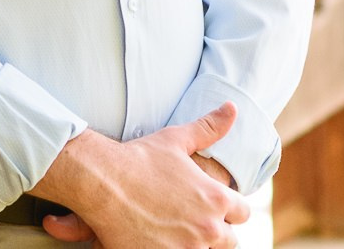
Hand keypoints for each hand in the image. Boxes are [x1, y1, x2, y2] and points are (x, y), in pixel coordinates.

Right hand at [36, 104, 251, 248]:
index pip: (243, 213)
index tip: (211, 205)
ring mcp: (187, 248)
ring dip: (195, 243)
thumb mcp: (176, 139)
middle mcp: (208, 227)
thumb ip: (208, 128)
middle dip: (214, 231)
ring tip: (175, 231)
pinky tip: (159, 239)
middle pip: (229, 240)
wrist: (100, 181)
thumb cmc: (138, 158)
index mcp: (216, 198)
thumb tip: (231, 108)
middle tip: (191, 221)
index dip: (228, 209)